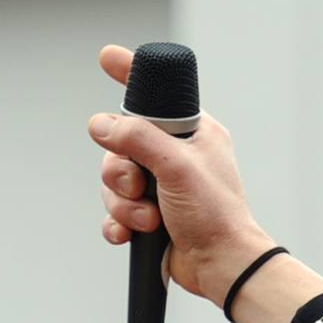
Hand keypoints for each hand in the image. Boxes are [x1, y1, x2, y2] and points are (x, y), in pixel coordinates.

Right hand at [88, 47, 322, 322]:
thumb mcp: (177, 166)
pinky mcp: (147, 215)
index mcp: (191, 133)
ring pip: (113, 180)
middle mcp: (172, 155)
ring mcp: (158, 185)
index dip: (129, 74)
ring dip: (124, 203)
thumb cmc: (215, 214)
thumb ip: (138, 138)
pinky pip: (114, 211)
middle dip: (121, 171)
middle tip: (139, 185)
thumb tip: (101, 124)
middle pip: (119, 144)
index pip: (155, 94)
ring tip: (148, 219)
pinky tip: (130, 233)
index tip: (108, 57)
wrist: (220, 265)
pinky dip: (118, 223)